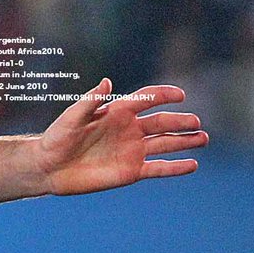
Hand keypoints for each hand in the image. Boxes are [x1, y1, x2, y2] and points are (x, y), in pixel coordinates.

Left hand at [36, 78, 207, 195]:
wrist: (49, 168)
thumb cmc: (57, 138)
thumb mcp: (71, 117)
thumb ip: (90, 101)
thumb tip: (107, 81)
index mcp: (117, 112)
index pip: (146, 99)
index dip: (164, 95)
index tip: (180, 95)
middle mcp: (129, 129)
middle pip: (162, 122)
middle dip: (180, 122)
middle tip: (196, 123)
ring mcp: (132, 150)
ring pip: (165, 143)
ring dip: (185, 141)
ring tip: (203, 139)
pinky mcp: (131, 171)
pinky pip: (158, 168)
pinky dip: (175, 167)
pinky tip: (192, 165)